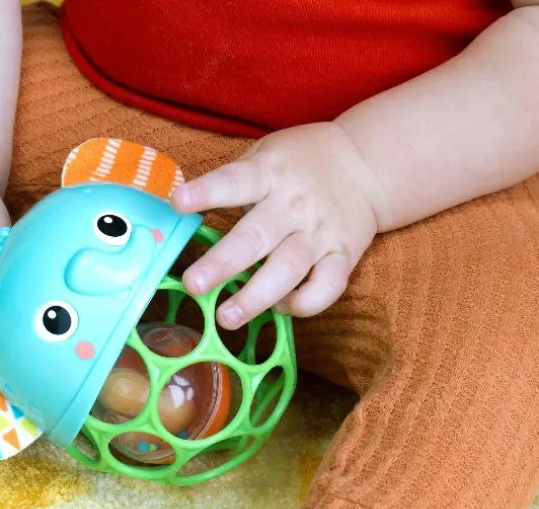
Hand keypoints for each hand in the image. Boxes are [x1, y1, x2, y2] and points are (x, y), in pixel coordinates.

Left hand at [172, 123, 386, 326]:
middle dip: (222, 264)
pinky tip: (281, 308)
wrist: (366, 165)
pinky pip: (326, 288)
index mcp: (271, 173)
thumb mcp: (266, 155)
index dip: (207, 192)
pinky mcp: (343, 256)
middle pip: (256, 237)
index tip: (178, 202)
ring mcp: (320, 233)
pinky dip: (304, 304)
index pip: (236, 181)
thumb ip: (234, 182)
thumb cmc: (300, 164)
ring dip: (256, 297)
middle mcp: (294, 206)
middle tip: (194, 285)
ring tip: (227, 317)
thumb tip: (184, 214)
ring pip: (287, 270)